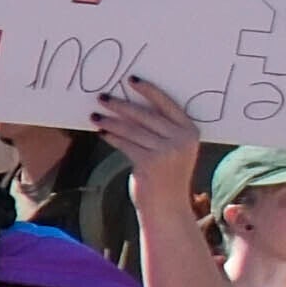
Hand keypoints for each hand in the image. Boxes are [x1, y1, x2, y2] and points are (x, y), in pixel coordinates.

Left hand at [88, 73, 204, 171]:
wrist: (167, 207)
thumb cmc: (167, 175)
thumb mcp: (174, 150)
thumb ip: (163, 131)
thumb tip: (130, 108)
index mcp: (190, 132)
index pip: (167, 104)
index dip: (148, 90)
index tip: (131, 80)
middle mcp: (181, 140)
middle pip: (146, 115)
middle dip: (121, 104)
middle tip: (103, 97)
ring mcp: (166, 151)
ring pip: (132, 129)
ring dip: (110, 121)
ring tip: (95, 115)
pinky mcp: (149, 163)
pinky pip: (125, 144)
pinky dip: (111, 137)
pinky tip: (101, 132)